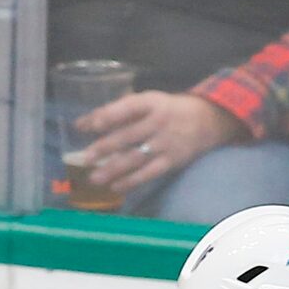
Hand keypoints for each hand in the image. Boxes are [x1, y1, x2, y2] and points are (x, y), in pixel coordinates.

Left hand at [73, 91, 243, 200]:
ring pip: (136, 158)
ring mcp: (166, 143)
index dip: (108, 116)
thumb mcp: (146, 102)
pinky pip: (149, 173)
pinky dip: (132, 181)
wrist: (206, 120)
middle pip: (128, 135)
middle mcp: (158, 121)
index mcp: (151, 102)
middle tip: (85, 158)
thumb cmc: (166, 109)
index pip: (127, 108)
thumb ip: (116, 111)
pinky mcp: (172, 161)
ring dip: (114, 169)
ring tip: (95, 178)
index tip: (89, 126)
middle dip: (105, 148)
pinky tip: (115, 186)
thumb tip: (82, 123)